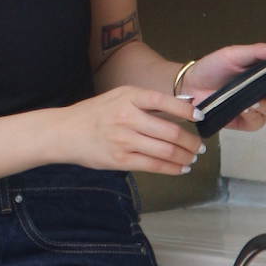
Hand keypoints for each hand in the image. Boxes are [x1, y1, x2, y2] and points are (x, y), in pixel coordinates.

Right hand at [56, 84, 203, 174]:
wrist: (64, 132)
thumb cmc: (94, 114)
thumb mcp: (119, 97)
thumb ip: (146, 101)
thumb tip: (183, 107)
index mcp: (129, 97)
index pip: (164, 101)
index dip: (186, 110)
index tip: (200, 117)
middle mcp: (127, 117)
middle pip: (170, 132)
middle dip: (191, 142)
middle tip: (200, 146)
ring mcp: (123, 140)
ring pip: (165, 151)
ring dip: (185, 156)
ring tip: (192, 158)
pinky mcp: (120, 160)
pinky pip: (153, 166)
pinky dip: (172, 169)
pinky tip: (181, 168)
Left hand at [178, 41, 265, 132]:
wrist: (188, 86)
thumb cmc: (211, 67)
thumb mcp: (233, 54)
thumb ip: (258, 52)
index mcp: (265, 71)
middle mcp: (264, 89)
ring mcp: (256, 106)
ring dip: (265, 104)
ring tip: (251, 100)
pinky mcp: (245, 121)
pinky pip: (258, 121)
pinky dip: (254, 115)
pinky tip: (245, 109)